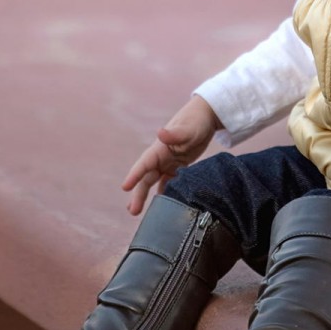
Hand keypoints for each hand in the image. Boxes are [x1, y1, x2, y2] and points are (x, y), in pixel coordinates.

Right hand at [121, 95, 220, 214]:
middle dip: (138, 194)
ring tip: (137, 212)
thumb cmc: (196, 120)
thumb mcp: (187, 128)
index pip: (144, 163)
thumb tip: (160, 132)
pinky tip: (163, 206)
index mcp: (160, 148)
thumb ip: (175, 133)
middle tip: (132, 212)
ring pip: (154, 182)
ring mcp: (168, 162)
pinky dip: (165, 193)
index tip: (124, 187)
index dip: (134, 175)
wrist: (205, 117)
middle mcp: (161, 157)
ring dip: (146, 196)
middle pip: (146, 178)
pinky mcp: (178, 167)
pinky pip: (168, 182)